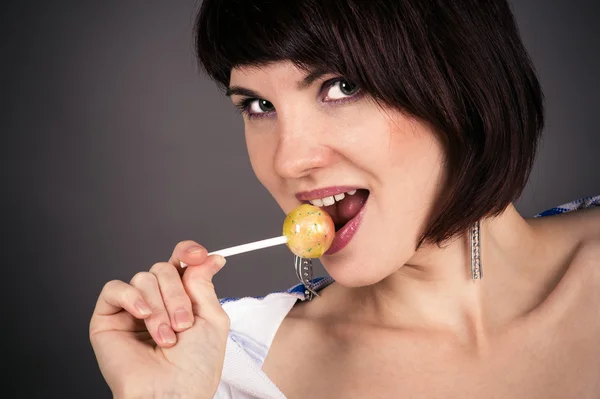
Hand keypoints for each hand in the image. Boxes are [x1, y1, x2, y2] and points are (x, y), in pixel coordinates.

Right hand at [89, 241, 228, 398]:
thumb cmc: (195, 368)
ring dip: (160, 306)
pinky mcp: (108, 319)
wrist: (173, 394)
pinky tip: (143, 315)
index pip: (179, 263)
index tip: (197, 255)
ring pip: (144, 278)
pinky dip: (132, 297)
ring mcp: (132, 310)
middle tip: (184, 323)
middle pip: (163, 268)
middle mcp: (157, 302)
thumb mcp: (213, 319)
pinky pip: (114, 289)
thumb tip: (207, 258)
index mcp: (182, 300)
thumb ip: (204, 285)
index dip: (187, 252)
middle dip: (177, 294)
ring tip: (166, 336)